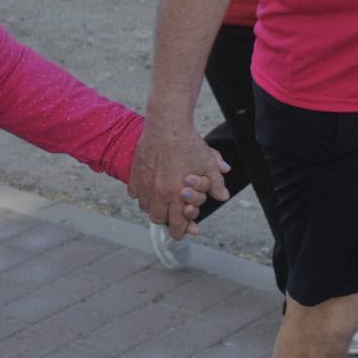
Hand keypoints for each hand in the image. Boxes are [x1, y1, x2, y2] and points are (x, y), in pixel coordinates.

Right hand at [128, 123, 228, 240]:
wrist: (167, 125)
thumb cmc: (188, 143)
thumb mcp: (208, 163)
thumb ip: (216, 183)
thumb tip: (223, 196)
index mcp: (177, 194)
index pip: (176, 223)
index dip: (180, 231)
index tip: (181, 233)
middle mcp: (158, 192)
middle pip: (159, 219)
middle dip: (167, 220)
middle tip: (172, 217)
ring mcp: (145, 184)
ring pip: (145, 208)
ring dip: (154, 208)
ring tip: (162, 203)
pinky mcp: (135, 173)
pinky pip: (134, 193)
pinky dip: (141, 195)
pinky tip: (149, 190)